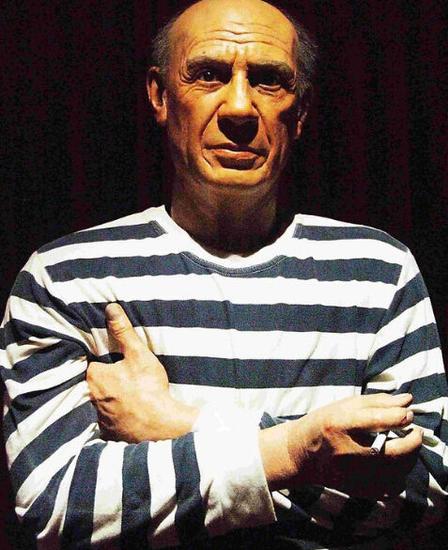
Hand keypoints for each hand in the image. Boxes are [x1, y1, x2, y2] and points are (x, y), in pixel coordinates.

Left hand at [87, 303, 198, 441]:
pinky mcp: (109, 433)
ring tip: (126, 394)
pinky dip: (115, 417)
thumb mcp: (138, 354)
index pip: (90, 364)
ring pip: (100, 402)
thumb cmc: (148, 388)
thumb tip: (111, 308)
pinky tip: (128, 413)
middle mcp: (92, 399)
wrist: (162, 426)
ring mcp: (100, 418)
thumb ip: (123, 332)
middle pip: (94, 384)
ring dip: (109, 398)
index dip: (101, 360)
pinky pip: (108, 421)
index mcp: (95, 377)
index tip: (112, 359)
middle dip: (105, 379)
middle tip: (121, 376)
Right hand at [260, 393, 421, 498]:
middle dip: (414, 440)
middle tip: (415, 432)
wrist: (302, 455)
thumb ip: (378, 402)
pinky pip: (393, 486)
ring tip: (404, 445)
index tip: (408, 414)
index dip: (402, 416)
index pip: (380, 420)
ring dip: (409, 456)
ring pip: (398, 470)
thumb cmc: (324, 424)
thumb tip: (408, 400)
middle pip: (394, 451)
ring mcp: (354, 475)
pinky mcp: (360, 490)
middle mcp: (348, 452)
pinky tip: (392, 463)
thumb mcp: (345, 405)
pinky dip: (399, 474)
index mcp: (341, 424)